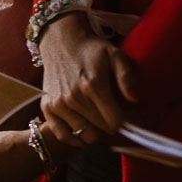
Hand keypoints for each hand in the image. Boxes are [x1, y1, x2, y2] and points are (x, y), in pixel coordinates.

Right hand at [39, 13, 138, 146]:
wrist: (61, 44)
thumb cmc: (92, 51)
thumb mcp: (116, 56)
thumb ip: (127, 77)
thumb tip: (134, 99)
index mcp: (93, 86)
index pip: (114, 122)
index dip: (123, 122)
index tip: (123, 114)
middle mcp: (73, 98)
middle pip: (100, 131)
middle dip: (109, 126)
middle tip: (110, 115)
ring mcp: (58, 105)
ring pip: (84, 135)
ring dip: (94, 132)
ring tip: (97, 120)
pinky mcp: (47, 108)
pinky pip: (63, 135)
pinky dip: (75, 138)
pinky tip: (83, 130)